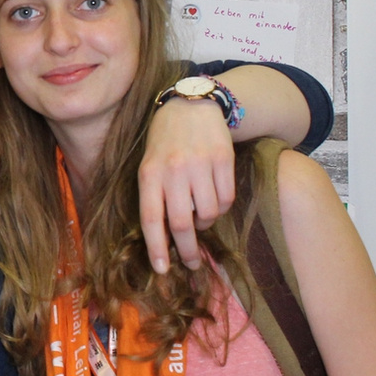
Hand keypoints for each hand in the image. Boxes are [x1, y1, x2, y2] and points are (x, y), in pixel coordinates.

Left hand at [138, 95, 236, 272]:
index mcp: (150, 173)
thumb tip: (164, 239)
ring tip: (200, 213)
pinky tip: (214, 196)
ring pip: (208, 214)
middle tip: (192, 262)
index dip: (157, 247)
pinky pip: (226, 199)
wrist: (191, 106)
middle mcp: (174, 169)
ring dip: (205, 223)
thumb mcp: (149, 166)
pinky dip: (221, 207)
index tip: (162, 269)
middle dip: (187, 250)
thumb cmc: (165, 143)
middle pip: (182, 223)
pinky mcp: (223, 159)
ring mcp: (200, 164)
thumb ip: (154, 197)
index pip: (151, 218)